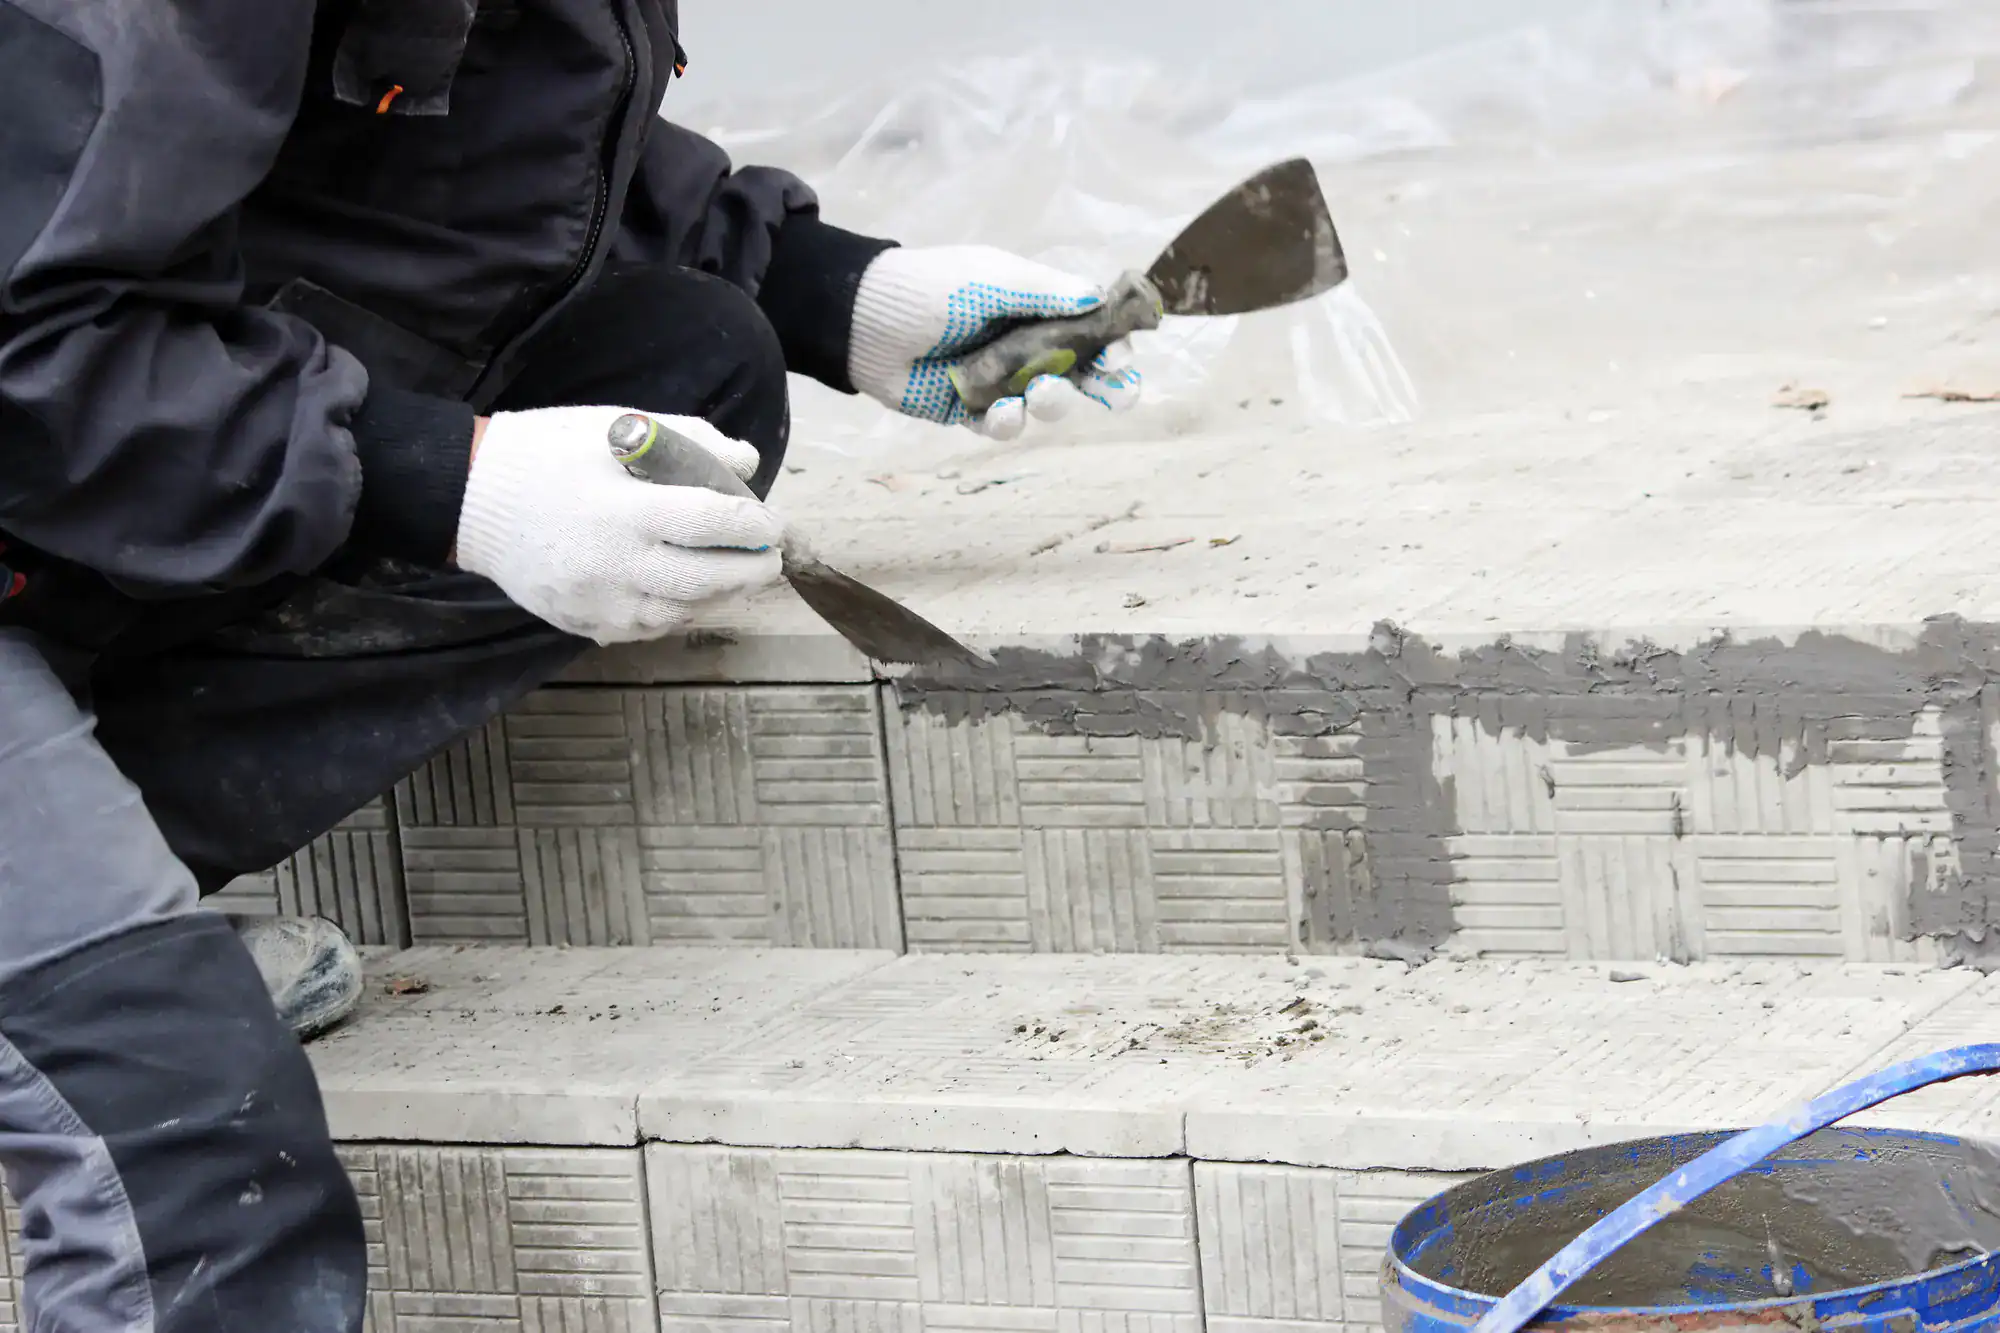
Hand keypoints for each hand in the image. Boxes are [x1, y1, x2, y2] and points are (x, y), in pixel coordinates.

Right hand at [453, 406, 782, 644]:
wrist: (471, 500)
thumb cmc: (546, 454)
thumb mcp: (613, 429)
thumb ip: (686, 440)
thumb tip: (744, 463)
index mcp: (622, 509)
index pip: (709, 523)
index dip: (752, 525)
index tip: (772, 521)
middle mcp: (613, 563)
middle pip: (704, 579)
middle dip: (750, 569)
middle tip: (770, 557)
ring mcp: (599, 601)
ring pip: (681, 611)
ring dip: (720, 594)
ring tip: (737, 573)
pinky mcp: (585, 622)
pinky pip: (649, 626)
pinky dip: (680, 610)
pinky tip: (690, 590)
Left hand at [848, 245, 1142, 440]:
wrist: (863, 320)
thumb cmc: (932, 287)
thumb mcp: (993, 278)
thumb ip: (1046, 292)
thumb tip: (1098, 296)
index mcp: (1035, 308)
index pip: (1090, 330)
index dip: (1112, 347)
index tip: (1122, 358)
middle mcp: (1023, 346)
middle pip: (1080, 374)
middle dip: (1103, 386)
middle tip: (1114, 394)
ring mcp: (998, 381)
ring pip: (1045, 405)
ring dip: (1053, 402)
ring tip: (1039, 393)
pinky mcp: (968, 411)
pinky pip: (1001, 426)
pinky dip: (1006, 423)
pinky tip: (1000, 412)